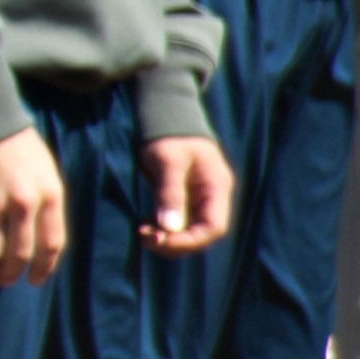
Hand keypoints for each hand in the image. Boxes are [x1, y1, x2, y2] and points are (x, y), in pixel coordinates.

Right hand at [0, 126, 66, 286]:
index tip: (32, 280)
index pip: (51, 245)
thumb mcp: (45, 172)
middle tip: (2, 281)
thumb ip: (47, 206)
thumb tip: (38, 246)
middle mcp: (22, 202)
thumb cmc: (18, 149)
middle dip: (10, 274)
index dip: (43, 270)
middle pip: (19, 254)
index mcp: (48, 195)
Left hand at [141, 133, 235, 256]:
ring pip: (188, 230)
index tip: (161, 240)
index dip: (190, 240)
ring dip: (167, 237)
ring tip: (143, 233)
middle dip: (176, 241)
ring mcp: (197, 199)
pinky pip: (177, 222)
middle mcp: (211, 198)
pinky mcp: (182, 199)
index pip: (213, 227)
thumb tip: (169, 228)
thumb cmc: (169, 135)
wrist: (166, 116)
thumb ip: (170, 192)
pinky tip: (145, 226)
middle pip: (201, 233)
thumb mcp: (168, 160)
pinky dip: (163, 228)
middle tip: (146, 238)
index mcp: (216, 188)